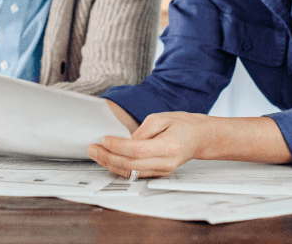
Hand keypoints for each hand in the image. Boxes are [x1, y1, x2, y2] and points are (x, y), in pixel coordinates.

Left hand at [87, 111, 211, 178]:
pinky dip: (120, 167)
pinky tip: (109, 159)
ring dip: (110, 164)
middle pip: (131, 165)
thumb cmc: (182, 125)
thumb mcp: (161, 118)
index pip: (138, 150)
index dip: (118, 146)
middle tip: (92, 148)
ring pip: (131, 173)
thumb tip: (123, 141)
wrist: (199, 138)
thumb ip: (141, 131)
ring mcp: (162, 171)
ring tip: (96, 154)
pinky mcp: (158, 174)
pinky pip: (135, 174)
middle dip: (108, 157)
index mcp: (169, 146)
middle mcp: (166, 163)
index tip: (104, 139)